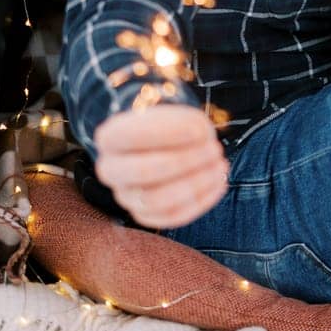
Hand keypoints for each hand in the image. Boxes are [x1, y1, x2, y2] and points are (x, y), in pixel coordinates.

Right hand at [92, 104, 228, 229]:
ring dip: (195, 185)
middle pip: (143, 172)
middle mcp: (110, 170)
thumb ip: (187, 123)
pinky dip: (200, 202)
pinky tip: (219, 184)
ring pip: (157, 201)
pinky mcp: (142, 215)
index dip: (169, 134)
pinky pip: (170, 217)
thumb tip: (203, 137)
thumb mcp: (174, 114)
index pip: (132, 136)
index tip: (201, 130)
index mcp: (109, 138)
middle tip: (215, 149)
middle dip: (186, 162)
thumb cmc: (167, 126)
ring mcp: (124, 196)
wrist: (157, 145)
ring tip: (220, 166)